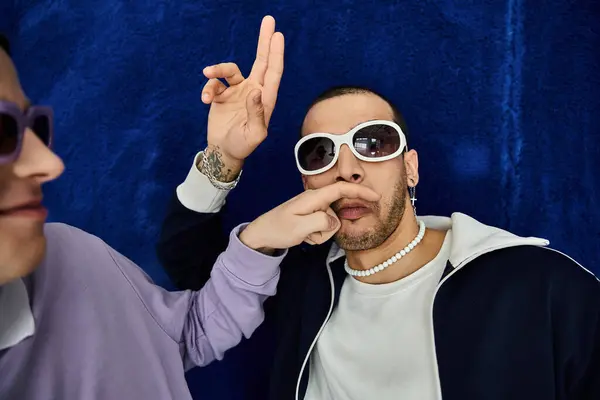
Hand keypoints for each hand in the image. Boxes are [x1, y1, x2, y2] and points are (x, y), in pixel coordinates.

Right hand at [200, 16, 284, 181]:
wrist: (224, 151)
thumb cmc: (243, 146)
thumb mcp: (254, 134)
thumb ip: (256, 114)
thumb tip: (256, 92)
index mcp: (266, 99)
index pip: (273, 72)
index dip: (275, 53)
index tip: (278, 35)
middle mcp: (254, 91)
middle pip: (261, 61)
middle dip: (264, 41)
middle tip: (269, 20)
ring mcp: (237, 92)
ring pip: (229, 70)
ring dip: (218, 69)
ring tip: (207, 73)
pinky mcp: (222, 95)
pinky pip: (214, 83)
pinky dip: (208, 87)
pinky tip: (205, 99)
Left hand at [239, 183, 380, 253]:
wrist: (261, 234)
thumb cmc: (278, 229)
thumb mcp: (300, 227)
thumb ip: (321, 222)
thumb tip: (334, 221)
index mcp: (313, 197)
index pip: (341, 189)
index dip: (360, 191)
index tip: (376, 197)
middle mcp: (315, 200)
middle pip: (337, 211)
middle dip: (330, 226)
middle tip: (310, 235)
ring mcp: (313, 208)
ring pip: (331, 222)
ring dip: (321, 233)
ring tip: (304, 235)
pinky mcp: (311, 217)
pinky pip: (324, 227)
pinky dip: (317, 234)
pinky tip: (304, 236)